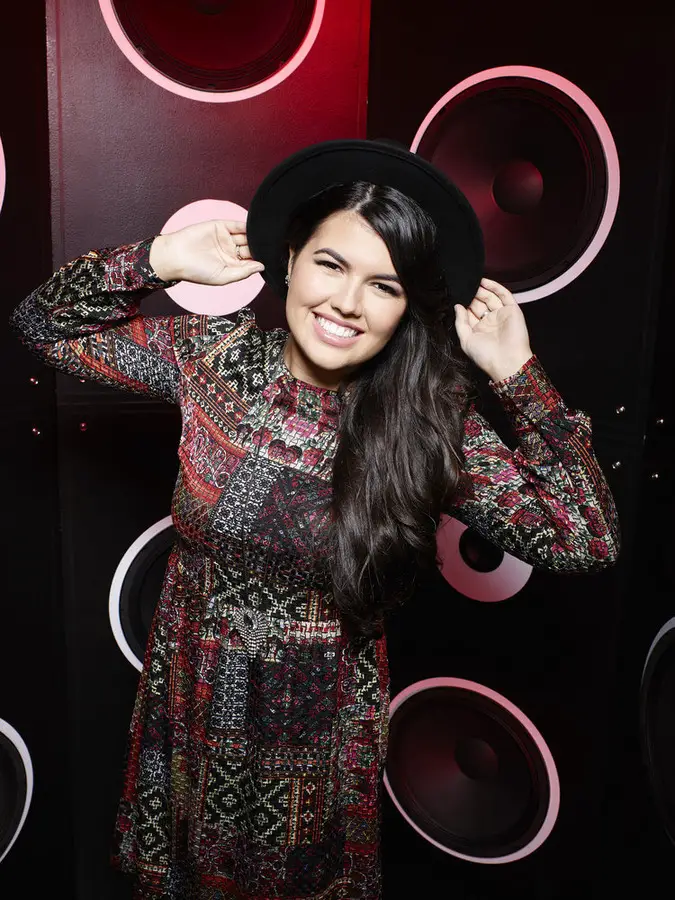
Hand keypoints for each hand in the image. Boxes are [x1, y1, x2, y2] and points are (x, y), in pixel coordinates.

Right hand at [149, 219, 264, 284]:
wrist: (176, 257)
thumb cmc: (196, 272)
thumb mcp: (224, 277)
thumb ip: (243, 272)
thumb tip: (262, 267)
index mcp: (232, 266)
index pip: (252, 261)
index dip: (262, 259)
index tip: (275, 258)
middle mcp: (231, 252)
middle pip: (251, 247)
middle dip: (261, 246)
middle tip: (276, 245)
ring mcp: (226, 238)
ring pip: (246, 235)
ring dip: (256, 235)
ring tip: (268, 235)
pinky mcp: (220, 226)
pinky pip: (237, 225)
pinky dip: (247, 225)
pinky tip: (257, 227)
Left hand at [453, 278, 532, 381]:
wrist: (506, 361)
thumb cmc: (486, 356)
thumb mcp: (466, 340)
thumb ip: (460, 322)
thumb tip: (457, 307)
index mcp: (479, 330)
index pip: (470, 313)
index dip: (464, 304)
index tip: (456, 296)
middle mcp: (490, 322)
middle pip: (480, 303)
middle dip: (472, 296)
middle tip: (464, 287)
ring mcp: (502, 315)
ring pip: (491, 297)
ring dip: (482, 289)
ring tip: (472, 282)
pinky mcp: (512, 310)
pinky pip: (504, 295)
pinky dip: (495, 287)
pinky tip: (484, 281)